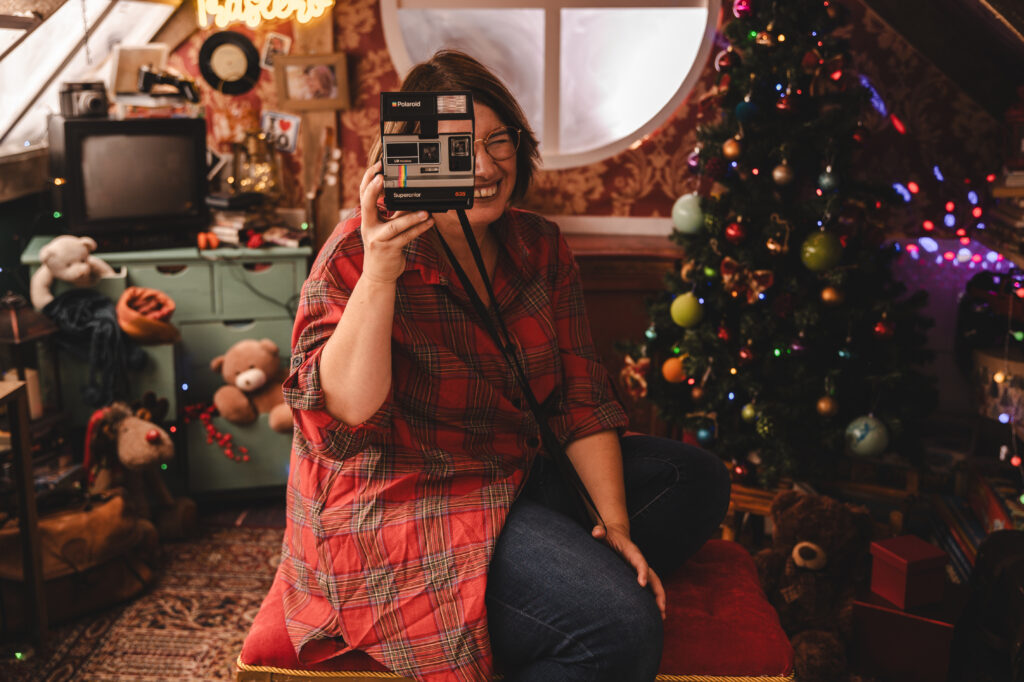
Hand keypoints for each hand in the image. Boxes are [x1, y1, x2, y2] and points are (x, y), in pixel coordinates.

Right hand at [358, 161, 434, 282]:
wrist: (378, 273)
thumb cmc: (383, 248)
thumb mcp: (386, 227)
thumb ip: (396, 212)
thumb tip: (412, 198)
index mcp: (367, 219)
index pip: (362, 195)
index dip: (367, 180)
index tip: (377, 166)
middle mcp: (369, 227)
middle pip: (367, 205)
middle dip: (373, 190)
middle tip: (382, 178)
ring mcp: (378, 240)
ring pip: (394, 226)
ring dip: (410, 217)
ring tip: (425, 210)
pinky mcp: (390, 250)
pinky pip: (406, 238)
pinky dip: (420, 229)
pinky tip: (430, 222)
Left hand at [593, 522, 665, 619]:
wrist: (616, 533)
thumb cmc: (608, 535)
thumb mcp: (603, 532)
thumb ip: (599, 531)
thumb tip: (597, 532)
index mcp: (632, 552)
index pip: (640, 561)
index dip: (642, 572)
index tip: (642, 584)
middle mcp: (640, 561)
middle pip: (653, 577)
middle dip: (658, 592)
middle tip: (660, 609)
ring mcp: (641, 569)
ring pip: (654, 584)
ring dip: (659, 599)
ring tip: (662, 617)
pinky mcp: (638, 574)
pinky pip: (649, 587)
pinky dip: (652, 599)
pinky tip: (653, 614)